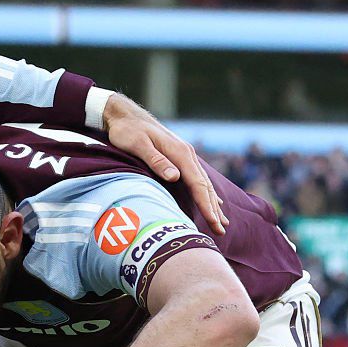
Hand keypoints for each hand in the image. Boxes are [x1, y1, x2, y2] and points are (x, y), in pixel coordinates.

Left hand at [101, 93, 228, 232]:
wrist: (125, 115)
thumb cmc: (127, 131)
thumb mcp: (138, 145)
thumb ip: (156, 161)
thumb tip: (175, 176)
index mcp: (180, 152)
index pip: (198, 184)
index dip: (206, 205)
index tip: (214, 222)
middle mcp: (186, 154)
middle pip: (205, 186)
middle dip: (214, 209)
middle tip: (221, 231)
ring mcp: (184, 155)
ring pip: (203, 183)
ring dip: (213, 203)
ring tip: (222, 222)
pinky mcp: (179, 157)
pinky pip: (197, 179)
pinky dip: (206, 192)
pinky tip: (214, 200)